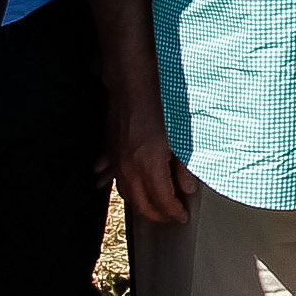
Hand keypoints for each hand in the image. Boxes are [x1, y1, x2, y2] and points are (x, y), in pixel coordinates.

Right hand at [105, 78, 196, 224]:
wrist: (134, 80)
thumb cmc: (161, 103)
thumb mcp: (183, 136)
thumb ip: (185, 167)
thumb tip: (188, 189)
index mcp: (149, 165)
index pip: (161, 202)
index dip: (173, 212)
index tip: (183, 216)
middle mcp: (129, 167)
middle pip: (141, 203)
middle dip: (157, 214)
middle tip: (171, 215)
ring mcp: (116, 159)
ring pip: (125, 191)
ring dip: (138, 202)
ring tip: (152, 206)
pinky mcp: (109, 148)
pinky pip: (109, 172)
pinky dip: (112, 181)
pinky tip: (107, 184)